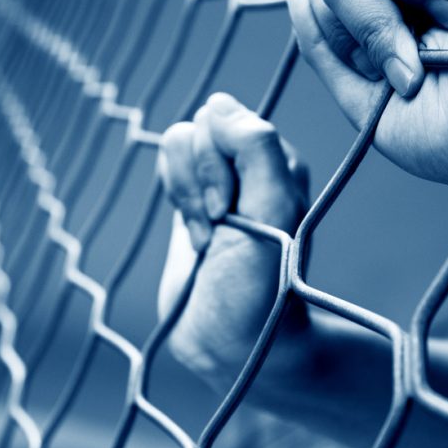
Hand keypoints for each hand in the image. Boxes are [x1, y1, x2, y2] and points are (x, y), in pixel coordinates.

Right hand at [157, 93, 308, 388]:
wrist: (232, 342)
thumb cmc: (261, 285)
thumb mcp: (272, 213)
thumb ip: (256, 148)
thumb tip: (218, 105)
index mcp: (279, 161)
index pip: (228, 119)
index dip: (217, 163)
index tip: (229, 212)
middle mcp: (252, 164)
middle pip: (198, 127)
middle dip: (198, 181)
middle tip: (219, 228)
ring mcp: (220, 179)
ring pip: (177, 142)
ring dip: (184, 193)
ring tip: (207, 236)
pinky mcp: (192, 197)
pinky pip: (168, 165)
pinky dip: (174, 198)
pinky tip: (195, 236)